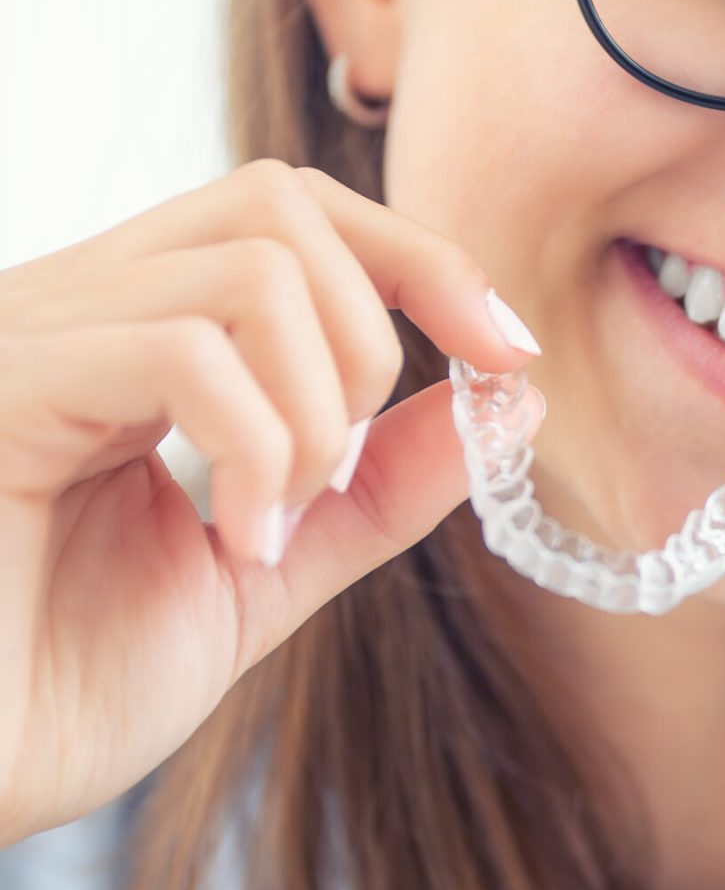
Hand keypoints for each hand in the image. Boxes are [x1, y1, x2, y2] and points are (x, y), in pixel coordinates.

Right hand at [0, 158, 543, 851]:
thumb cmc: (58, 689)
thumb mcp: (263, 571)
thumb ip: (374, 486)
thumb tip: (509, 401)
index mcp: (124, 333)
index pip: (289, 211)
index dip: (422, 261)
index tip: (506, 357)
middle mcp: (70, 306)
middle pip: (278, 200)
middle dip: (376, 328)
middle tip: (338, 472)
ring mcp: (28, 336)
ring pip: (250, 265)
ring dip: (317, 407)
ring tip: (271, 522)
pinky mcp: (3, 385)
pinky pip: (183, 349)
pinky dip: (255, 446)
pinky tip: (232, 541)